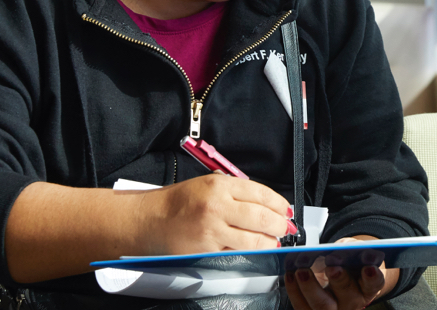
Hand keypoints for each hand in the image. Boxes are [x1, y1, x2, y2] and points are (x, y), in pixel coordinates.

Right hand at [138, 173, 292, 254]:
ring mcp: (213, 229)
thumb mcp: (206, 183)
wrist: (151, 219)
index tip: (285, 209)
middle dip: (279, 224)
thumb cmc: (178, 202)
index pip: (259, 193)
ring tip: (273, 240)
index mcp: (219, 185)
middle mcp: (218, 205)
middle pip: (262, 216)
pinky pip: (237, 252)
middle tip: (284, 226)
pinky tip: (254, 248)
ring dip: (269, 241)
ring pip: (254, 239)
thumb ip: (233, 190)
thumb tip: (263, 201)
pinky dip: (249, 251)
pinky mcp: (208, 249)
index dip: (278, 202)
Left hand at [285, 236, 398, 309]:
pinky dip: (294, 290)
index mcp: (367, 285)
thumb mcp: (350, 251)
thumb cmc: (346, 263)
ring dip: (311, 288)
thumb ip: (346, 250)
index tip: (368, 267)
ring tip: (302, 271)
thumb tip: (335, 249)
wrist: (337, 275)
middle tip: (332, 266)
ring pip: (323, 305)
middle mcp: (352, 301)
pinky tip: (291, 275)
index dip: (372, 277)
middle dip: (339, 280)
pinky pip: (302, 306)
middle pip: (348, 296)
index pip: (373, 283)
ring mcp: (334, 309)